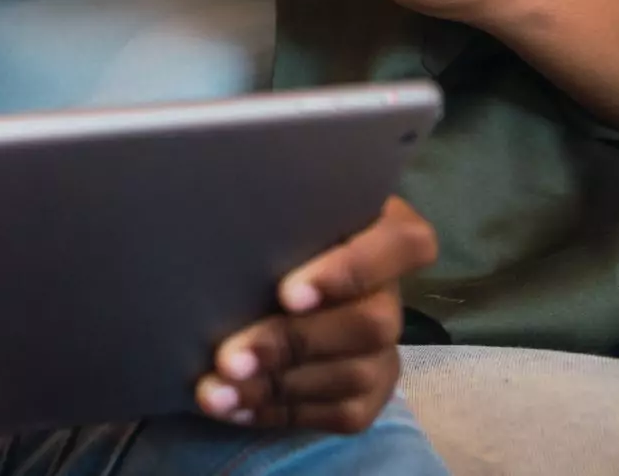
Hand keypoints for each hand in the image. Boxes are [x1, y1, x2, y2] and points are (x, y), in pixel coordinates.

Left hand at [197, 196, 435, 432]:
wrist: (252, 277)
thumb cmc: (259, 226)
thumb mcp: (267, 206)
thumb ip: (266, 206)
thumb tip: (213, 211)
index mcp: (380, 229)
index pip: (405, 244)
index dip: (354, 270)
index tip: (288, 293)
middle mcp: (389, 291)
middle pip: (370, 323)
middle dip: (292, 343)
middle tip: (230, 357)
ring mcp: (384, 347)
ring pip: (354, 374)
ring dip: (277, 386)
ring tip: (216, 390)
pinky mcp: (370, 393)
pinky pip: (340, 412)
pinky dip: (281, 411)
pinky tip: (233, 406)